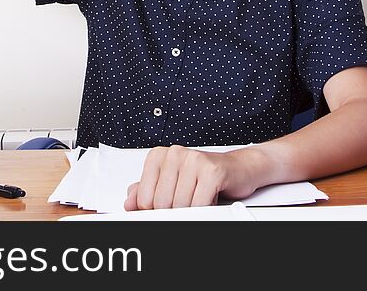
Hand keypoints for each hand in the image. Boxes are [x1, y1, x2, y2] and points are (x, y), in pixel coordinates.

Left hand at [123, 145, 258, 210]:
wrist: (237, 168)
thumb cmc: (203, 175)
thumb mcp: (171, 182)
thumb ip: (147, 191)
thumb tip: (129, 203)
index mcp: (158, 156)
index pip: (144, 199)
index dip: (156, 211)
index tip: (167, 207)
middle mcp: (174, 154)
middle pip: (161, 204)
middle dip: (175, 211)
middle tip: (187, 204)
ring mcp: (193, 160)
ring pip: (179, 206)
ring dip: (191, 210)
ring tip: (198, 197)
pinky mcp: (211, 171)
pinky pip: (198, 205)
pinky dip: (203, 209)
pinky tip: (208, 199)